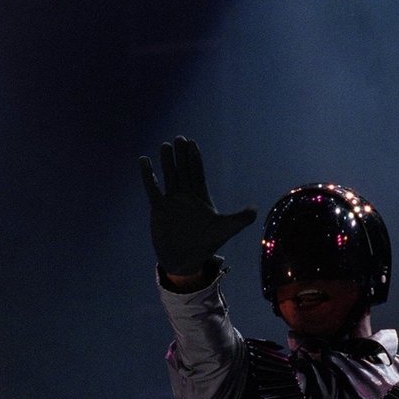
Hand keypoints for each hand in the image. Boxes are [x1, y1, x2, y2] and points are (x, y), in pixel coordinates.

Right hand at [140, 136, 256, 275]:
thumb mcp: (226, 230)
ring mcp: (171, 201)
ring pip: (169, 176)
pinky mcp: (158, 208)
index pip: (198, 173)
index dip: (195, 159)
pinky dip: (148, 175)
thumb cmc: (206, 245)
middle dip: (182, 155)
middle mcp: (186, 196)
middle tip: (179, 138)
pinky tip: (144, 161)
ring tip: (165, 146)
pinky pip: (152, 188)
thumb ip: (240, 219)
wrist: (184, 259)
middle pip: (183, 170)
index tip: (192, 143)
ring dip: (167, 162)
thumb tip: (254, 210)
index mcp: (201, 198)